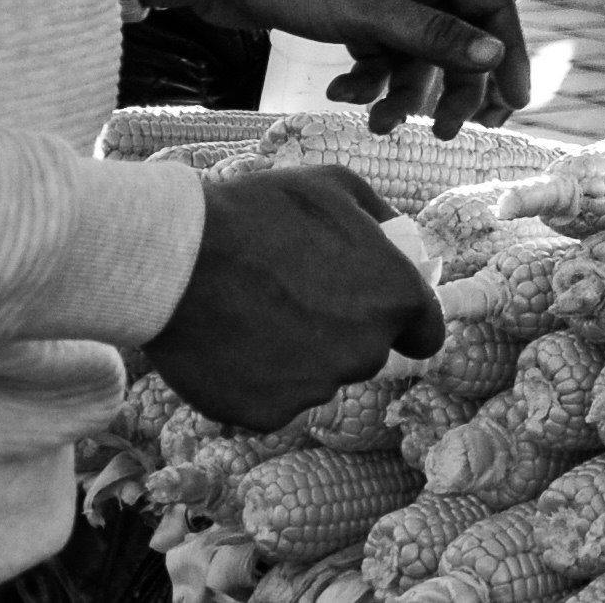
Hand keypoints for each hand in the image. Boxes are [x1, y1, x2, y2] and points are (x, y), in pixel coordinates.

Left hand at [135, 0, 527, 135]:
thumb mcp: (367, 10)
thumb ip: (434, 36)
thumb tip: (495, 57)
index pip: (493, 5)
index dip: (508, 55)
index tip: (512, 106)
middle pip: (458, 38)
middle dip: (450, 86)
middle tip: (443, 132)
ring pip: (415, 55)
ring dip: (400, 92)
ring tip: (377, 124)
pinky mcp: (353, 13)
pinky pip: (379, 56)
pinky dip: (366, 81)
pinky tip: (340, 95)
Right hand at [146, 167, 441, 429]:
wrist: (178, 258)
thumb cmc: (259, 212)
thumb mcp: (336, 188)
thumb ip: (381, 221)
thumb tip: (400, 241)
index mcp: (397, 299)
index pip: (426, 335)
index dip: (405, 326)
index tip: (375, 314)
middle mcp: (367, 352)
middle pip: (366, 355)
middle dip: (341, 334)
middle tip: (293, 299)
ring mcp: (317, 388)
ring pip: (318, 379)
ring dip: (297, 357)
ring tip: (251, 313)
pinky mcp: (268, 415)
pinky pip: (272, 401)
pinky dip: (254, 381)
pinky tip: (228, 343)